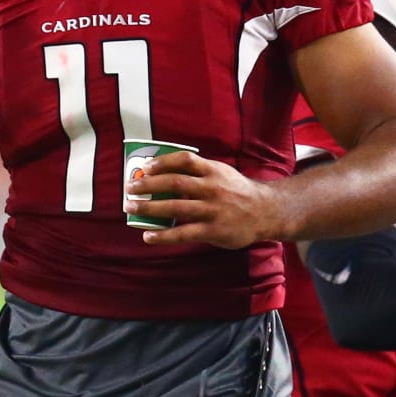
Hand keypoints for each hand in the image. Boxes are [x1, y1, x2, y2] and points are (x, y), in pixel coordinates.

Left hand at [125, 151, 281, 248]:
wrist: (265, 212)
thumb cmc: (239, 192)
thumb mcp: (224, 174)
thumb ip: (200, 173)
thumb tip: (167, 174)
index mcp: (214, 171)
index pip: (185, 160)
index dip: (162, 162)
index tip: (145, 167)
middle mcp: (212, 187)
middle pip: (174, 182)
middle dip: (148, 185)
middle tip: (130, 188)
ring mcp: (212, 209)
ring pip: (175, 207)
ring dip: (149, 207)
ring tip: (131, 208)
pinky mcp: (213, 230)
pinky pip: (182, 233)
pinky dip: (163, 235)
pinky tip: (148, 236)